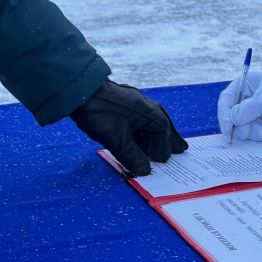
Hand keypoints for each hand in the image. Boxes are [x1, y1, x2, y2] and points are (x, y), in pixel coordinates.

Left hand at [70, 80, 187, 175]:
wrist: (80, 90)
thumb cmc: (102, 113)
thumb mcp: (117, 140)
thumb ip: (133, 157)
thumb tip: (145, 170)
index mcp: (149, 112)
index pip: (163, 133)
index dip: (162, 149)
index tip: (160, 162)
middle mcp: (145, 105)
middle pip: (163, 123)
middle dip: (170, 138)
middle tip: (181, 149)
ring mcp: (134, 101)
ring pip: (151, 120)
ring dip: (156, 134)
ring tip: (161, 145)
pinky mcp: (122, 102)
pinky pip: (140, 117)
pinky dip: (144, 129)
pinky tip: (139, 135)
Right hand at [217, 73, 261, 141]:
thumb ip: (251, 107)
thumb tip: (233, 118)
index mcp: (242, 86)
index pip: (226, 101)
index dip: (224, 115)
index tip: (228, 128)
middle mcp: (243, 100)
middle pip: (231, 118)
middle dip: (242, 127)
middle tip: (251, 132)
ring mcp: (249, 113)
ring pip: (241, 128)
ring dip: (254, 132)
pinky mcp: (257, 124)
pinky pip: (252, 134)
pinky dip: (261, 134)